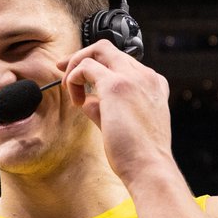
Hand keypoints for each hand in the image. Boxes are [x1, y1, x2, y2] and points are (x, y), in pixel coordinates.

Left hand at [59, 40, 176, 185]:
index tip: (81, 78)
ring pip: (98, 50)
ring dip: (76, 66)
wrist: (150, 167)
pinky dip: (74, 78)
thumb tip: (87, 101)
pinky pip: (86, 67)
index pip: (122, 63)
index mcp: (154, 85)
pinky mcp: (116, 86)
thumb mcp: (125, 124)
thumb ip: (106, 108)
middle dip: (82, 57)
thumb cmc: (140, 154)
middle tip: (63, 71)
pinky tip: (75, 99)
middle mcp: (146, 77)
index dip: (99, 67)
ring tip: (69, 90)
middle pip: (109, 49)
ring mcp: (133, 78)